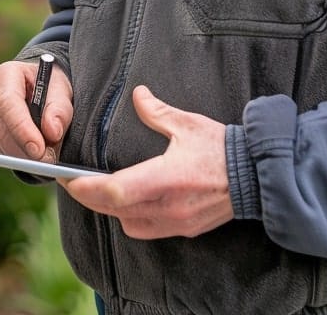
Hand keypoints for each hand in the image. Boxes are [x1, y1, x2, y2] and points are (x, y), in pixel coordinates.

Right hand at [0, 58, 71, 160]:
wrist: (48, 92)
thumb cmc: (53, 86)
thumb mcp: (63, 89)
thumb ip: (60, 108)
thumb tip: (52, 131)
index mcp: (7, 75)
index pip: (7, 103)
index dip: (21, 128)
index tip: (38, 149)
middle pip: (2, 129)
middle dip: (26, 148)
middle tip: (51, 159)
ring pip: (4, 146)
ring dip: (28, 155)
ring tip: (51, 150)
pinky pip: (8, 154)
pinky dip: (26, 158)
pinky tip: (41, 151)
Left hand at [61, 85, 231, 238]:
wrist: (256, 176)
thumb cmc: (222, 149)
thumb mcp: (187, 124)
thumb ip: (157, 111)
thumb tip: (138, 95)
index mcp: (166, 178)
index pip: (115, 191)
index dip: (87, 188)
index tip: (69, 179)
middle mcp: (168, 206)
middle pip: (114, 210)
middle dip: (89, 197)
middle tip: (72, 182)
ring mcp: (176, 221)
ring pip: (128, 223)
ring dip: (110, 209)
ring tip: (98, 191)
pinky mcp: (184, 229)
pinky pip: (146, 230)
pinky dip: (130, 218)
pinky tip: (127, 202)